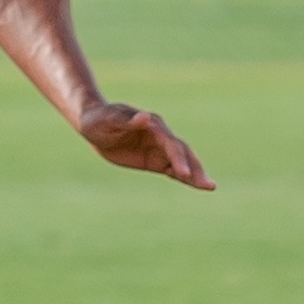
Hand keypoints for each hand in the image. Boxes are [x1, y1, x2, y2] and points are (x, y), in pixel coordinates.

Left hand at [79, 102, 212, 190]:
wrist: (93, 123)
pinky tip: (196, 185)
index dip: (178, 159)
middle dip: (195, 168)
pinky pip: (172, 169)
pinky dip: (184, 177)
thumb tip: (146, 117)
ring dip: (195, 174)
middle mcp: (161, 136)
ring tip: (210, 187)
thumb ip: (128, 120)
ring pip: (182, 161)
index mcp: (153, 125)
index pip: (170, 144)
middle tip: (208, 185)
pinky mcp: (154, 159)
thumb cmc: (100, 119)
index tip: (184, 174)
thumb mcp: (110, 119)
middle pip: (183, 152)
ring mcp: (159, 148)